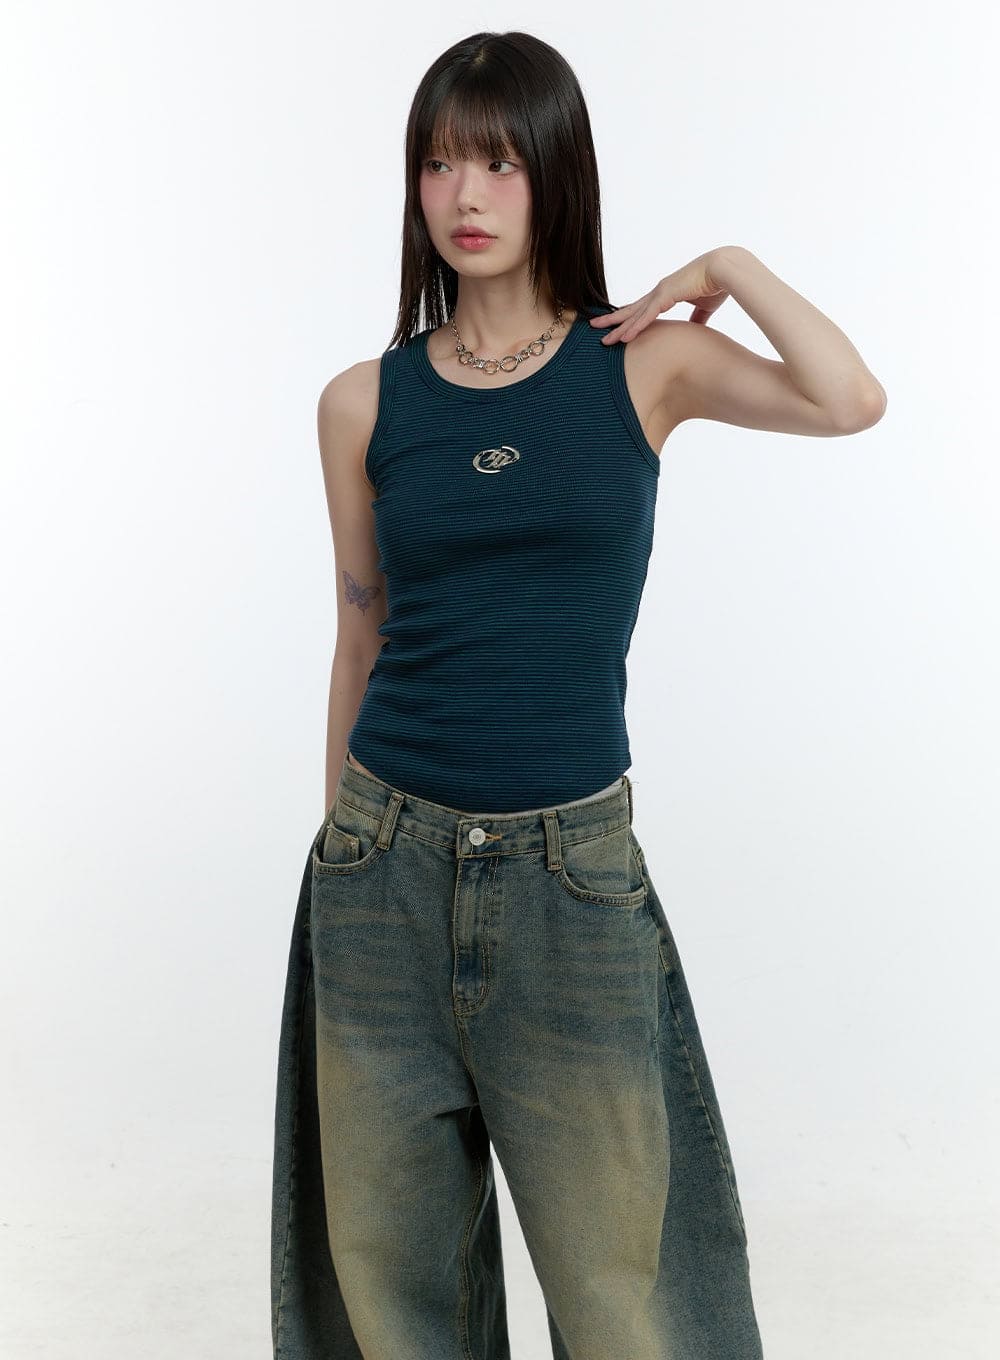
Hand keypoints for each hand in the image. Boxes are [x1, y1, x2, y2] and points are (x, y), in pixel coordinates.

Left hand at [589, 249, 731, 342]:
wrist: (724, 269)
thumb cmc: (716, 284)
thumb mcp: (705, 306)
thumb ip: (698, 318)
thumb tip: (696, 330)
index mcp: (666, 293)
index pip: (642, 308)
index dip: (628, 317)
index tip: (616, 325)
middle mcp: (659, 292)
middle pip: (631, 310)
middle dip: (613, 320)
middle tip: (595, 328)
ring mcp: (661, 292)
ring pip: (634, 314)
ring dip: (618, 328)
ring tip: (602, 339)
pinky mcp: (666, 295)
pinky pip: (647, 315)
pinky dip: (635, 327)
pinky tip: (623, 338)